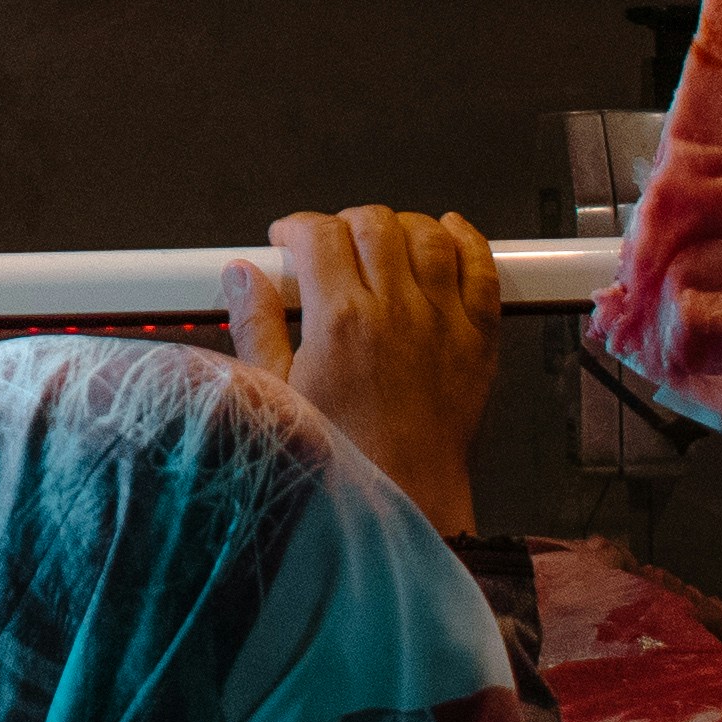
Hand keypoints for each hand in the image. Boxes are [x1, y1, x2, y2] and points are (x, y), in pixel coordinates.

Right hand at [233, 203, 503, 540]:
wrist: (408, 498)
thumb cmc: (342, 455)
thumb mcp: (279, 394)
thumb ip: (256, 326)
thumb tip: (241, 276)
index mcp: (340, 321)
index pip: (319, 234)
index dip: (297, 227)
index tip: (288, 241)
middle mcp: (395, 311)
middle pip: (373, 224)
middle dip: (343, 223)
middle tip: (330, 246)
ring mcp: (443, 320)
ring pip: (427, 235)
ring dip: (400, 226)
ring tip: (381, 243)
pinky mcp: (478, 337)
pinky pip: (480, 267)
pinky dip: (466, 240)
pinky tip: (447, 233)